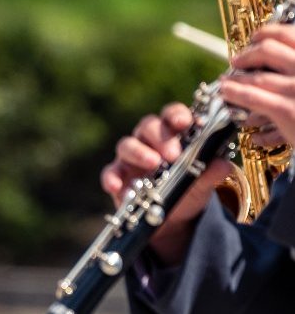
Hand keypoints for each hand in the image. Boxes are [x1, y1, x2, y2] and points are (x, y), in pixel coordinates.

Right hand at [99, 102, 231, 263]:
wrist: (174, 219)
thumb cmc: (188, 190)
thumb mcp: (203, 183)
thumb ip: (211, 172)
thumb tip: (223, 164)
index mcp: (172, 135)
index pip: (172, 116)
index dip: (177, 115)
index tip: (184, 122)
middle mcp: (148, 141)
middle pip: (148, 126)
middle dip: (160, 137)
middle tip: (173, 154)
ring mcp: (130, 158)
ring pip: (127, 144)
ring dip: (139, 152)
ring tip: (153, 164)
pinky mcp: (118, 175)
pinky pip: (110, 172)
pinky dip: (112, 177)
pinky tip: (117, 186)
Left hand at [220, 25, 294, 149]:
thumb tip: (275, 52)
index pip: (288, 34)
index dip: (266, 33)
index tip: (255, 39)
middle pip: (268, 50)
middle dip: (247, 54)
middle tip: (237, 60)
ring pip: (256, 76)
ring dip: (236, 77)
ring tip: (227, 80)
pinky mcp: (287, 111)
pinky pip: (252, 97)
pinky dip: (235, 93)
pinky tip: (227, 92)